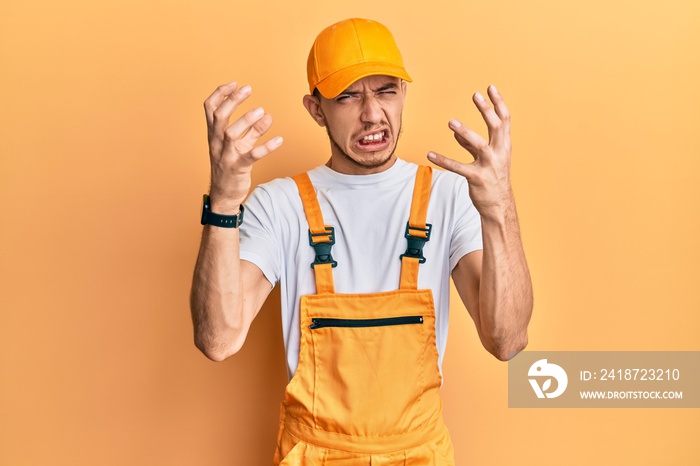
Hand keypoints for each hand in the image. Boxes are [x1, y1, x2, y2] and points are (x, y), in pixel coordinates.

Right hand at [203, 82, 282, 212]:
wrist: (224, 195)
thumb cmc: (230, 166)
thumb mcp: (236, 145)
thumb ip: (248, 130)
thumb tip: (265, 114)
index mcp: (213, 135)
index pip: (210, 108)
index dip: (220, 94)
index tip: (234, 84)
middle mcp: (217, 143)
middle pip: (219, 117)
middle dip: (232, 100)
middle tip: (248, 89)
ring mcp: (226, 156)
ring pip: (232, 134)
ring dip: (247, 121)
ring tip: (264, 112)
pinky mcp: (238, 168)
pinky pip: (252, 156)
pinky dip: (266, 147)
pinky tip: (279, 140)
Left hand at [427, 84, 512, 218]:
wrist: (498, 205)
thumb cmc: (493, 178)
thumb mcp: (487, 159)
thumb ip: (472, 146)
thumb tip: (457, 134)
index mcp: (504, 146)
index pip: (505, 120)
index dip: (498, 103)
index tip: (490, 88)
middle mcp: (499, 153)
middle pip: (495, 127)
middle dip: (486, 110)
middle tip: (475, 95)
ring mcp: (489, 166)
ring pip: (478, 145)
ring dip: (465, 132)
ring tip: (451, 122)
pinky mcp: (477, 178)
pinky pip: (458, 167)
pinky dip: (443, 160)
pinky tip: (430, 154)